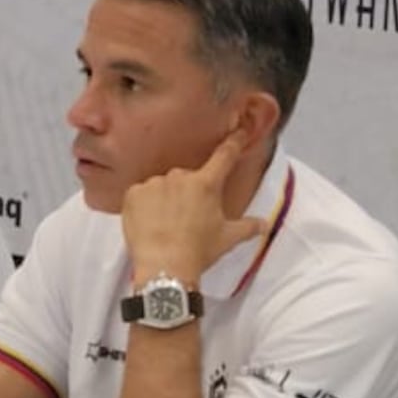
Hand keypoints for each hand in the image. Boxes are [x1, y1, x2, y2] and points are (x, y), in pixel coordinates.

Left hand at [121, 127, 263, 286]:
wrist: (164, 267)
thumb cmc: (199, 251)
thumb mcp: (228, 238)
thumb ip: (248, 227)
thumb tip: (264, 224)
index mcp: (206, 184)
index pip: (224, 156)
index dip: (234, 141)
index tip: (239, 130)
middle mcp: (180, 177)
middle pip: (188, 179)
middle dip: (189, 193)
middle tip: (189, 218)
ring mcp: (154, 183)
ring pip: (163, 187)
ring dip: (166, 199)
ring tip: (166, 225)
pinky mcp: (133, 194)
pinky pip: (141, 194)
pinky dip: (145, 205)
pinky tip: (150, 223)